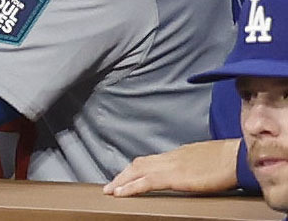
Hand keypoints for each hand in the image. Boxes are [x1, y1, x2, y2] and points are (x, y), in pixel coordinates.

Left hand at [103, 139, 238, 196]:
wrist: (235, 157)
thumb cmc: (226, 160)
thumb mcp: (203, 160)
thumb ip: (191, 165)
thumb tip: (188, 172)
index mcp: (176, 154)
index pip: (149, 160)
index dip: (134, 169)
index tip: (124, 176)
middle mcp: (169, 158)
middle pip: (139, 164)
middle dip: (123, 175)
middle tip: (110, 186)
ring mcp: (170, 166)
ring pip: (137, 171)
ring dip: (121, 180)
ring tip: (110, 190)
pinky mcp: (174, 177)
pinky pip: (146, 182)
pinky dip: (131, 187)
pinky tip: (121, 193)